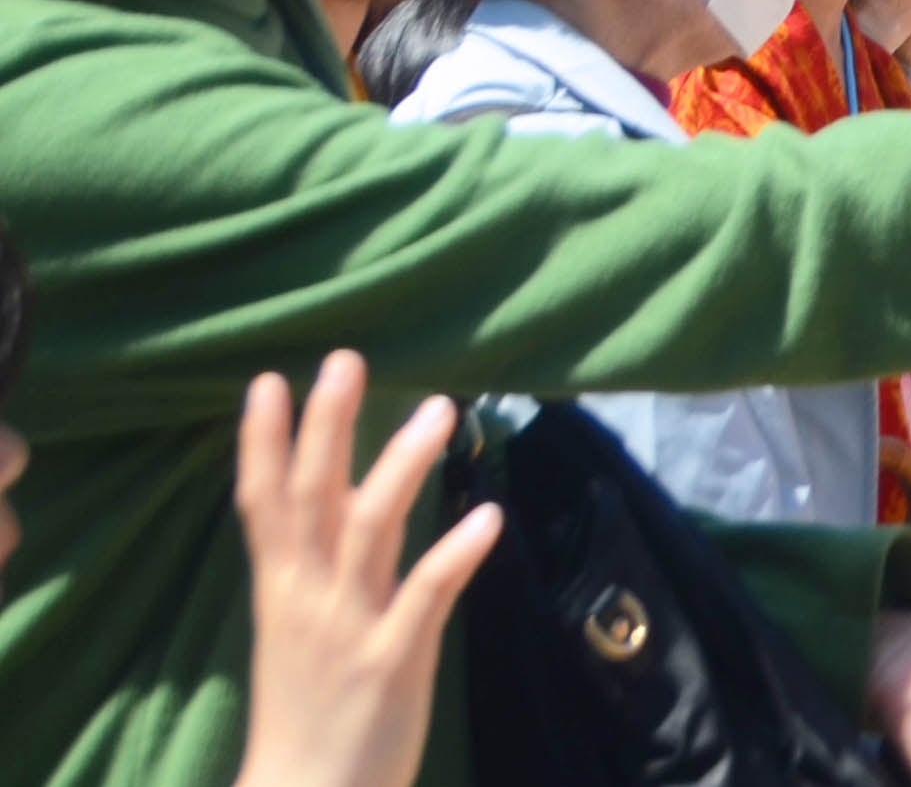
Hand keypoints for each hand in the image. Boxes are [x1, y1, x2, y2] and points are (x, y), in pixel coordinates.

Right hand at [232, 354, 501, 786]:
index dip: (264, 442)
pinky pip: (427, 594)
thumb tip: (338, 505)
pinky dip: (456, 553)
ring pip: (370, 528)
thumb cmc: (308, 711)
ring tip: (438, 409)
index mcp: (282, 589)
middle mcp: (309, 596)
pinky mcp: (394, 658)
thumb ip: (315, 567)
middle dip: (326, 426)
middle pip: (312, 496)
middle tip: (346, 358)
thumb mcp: (297, 628)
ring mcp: (350, 625)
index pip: (264, 502)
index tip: (270, 379)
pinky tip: (487, 515)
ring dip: (402, 464)